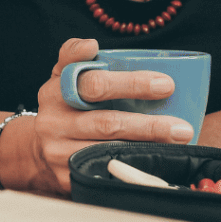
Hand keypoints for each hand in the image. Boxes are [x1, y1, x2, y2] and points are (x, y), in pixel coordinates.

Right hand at [29, 38, 191, 194]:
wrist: (39, 148)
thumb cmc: (65, 106)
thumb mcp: (63, 77)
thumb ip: (74, 55)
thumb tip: (90, 44)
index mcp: (54, 91)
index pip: (90, 82)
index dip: (129, 83)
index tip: (165, 84)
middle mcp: (53, 122)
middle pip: (106, 121)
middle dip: (148, 123)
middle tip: (181, 123)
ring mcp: (59, 152)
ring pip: (111, 148)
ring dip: (149, 144)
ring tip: (180, 137)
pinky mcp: (68, 176)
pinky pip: (109, 170)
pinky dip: (136, 164)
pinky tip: (158, 160)